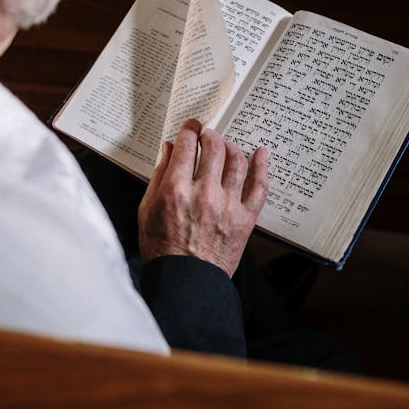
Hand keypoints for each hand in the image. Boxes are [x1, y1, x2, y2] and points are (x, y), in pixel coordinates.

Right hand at [138, 118, 268, 277]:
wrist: (185, 281)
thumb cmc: (162, 248)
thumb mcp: (147, 209)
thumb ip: (159, 175)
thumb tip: (169, 149)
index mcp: (176, 189)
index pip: (187, 145)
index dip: (190, 130)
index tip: (191, 127)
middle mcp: (204, 193)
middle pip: (215, 148)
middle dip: (211, 135)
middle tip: (208, 135)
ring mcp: (227, 205)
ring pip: (236, 161)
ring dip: (231, 146)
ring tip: (226, 146)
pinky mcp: (245, 219)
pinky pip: (259, 187)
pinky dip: (261, 166)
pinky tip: (261, 154)